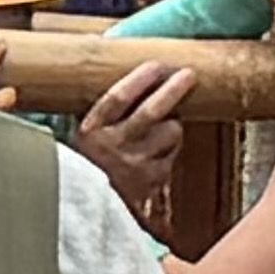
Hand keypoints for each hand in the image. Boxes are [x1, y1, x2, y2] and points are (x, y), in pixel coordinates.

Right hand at [78, 52, 196, 196]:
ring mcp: (136, 166)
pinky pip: (172, 155)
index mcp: (92, 130)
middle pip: (151, 112)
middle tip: (188, 74)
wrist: (87, 208)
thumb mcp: (86, 135)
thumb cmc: (88, 163)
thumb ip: (106, 111)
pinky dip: (169, 149)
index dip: (140, 79)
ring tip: (160, 128)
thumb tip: (136, 75)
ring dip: (173, 126)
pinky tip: (156, 152)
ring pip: (171, 132)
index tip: (156, 65)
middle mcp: (113, 147)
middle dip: (173, 89)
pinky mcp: (153, 181)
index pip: (118, 98)